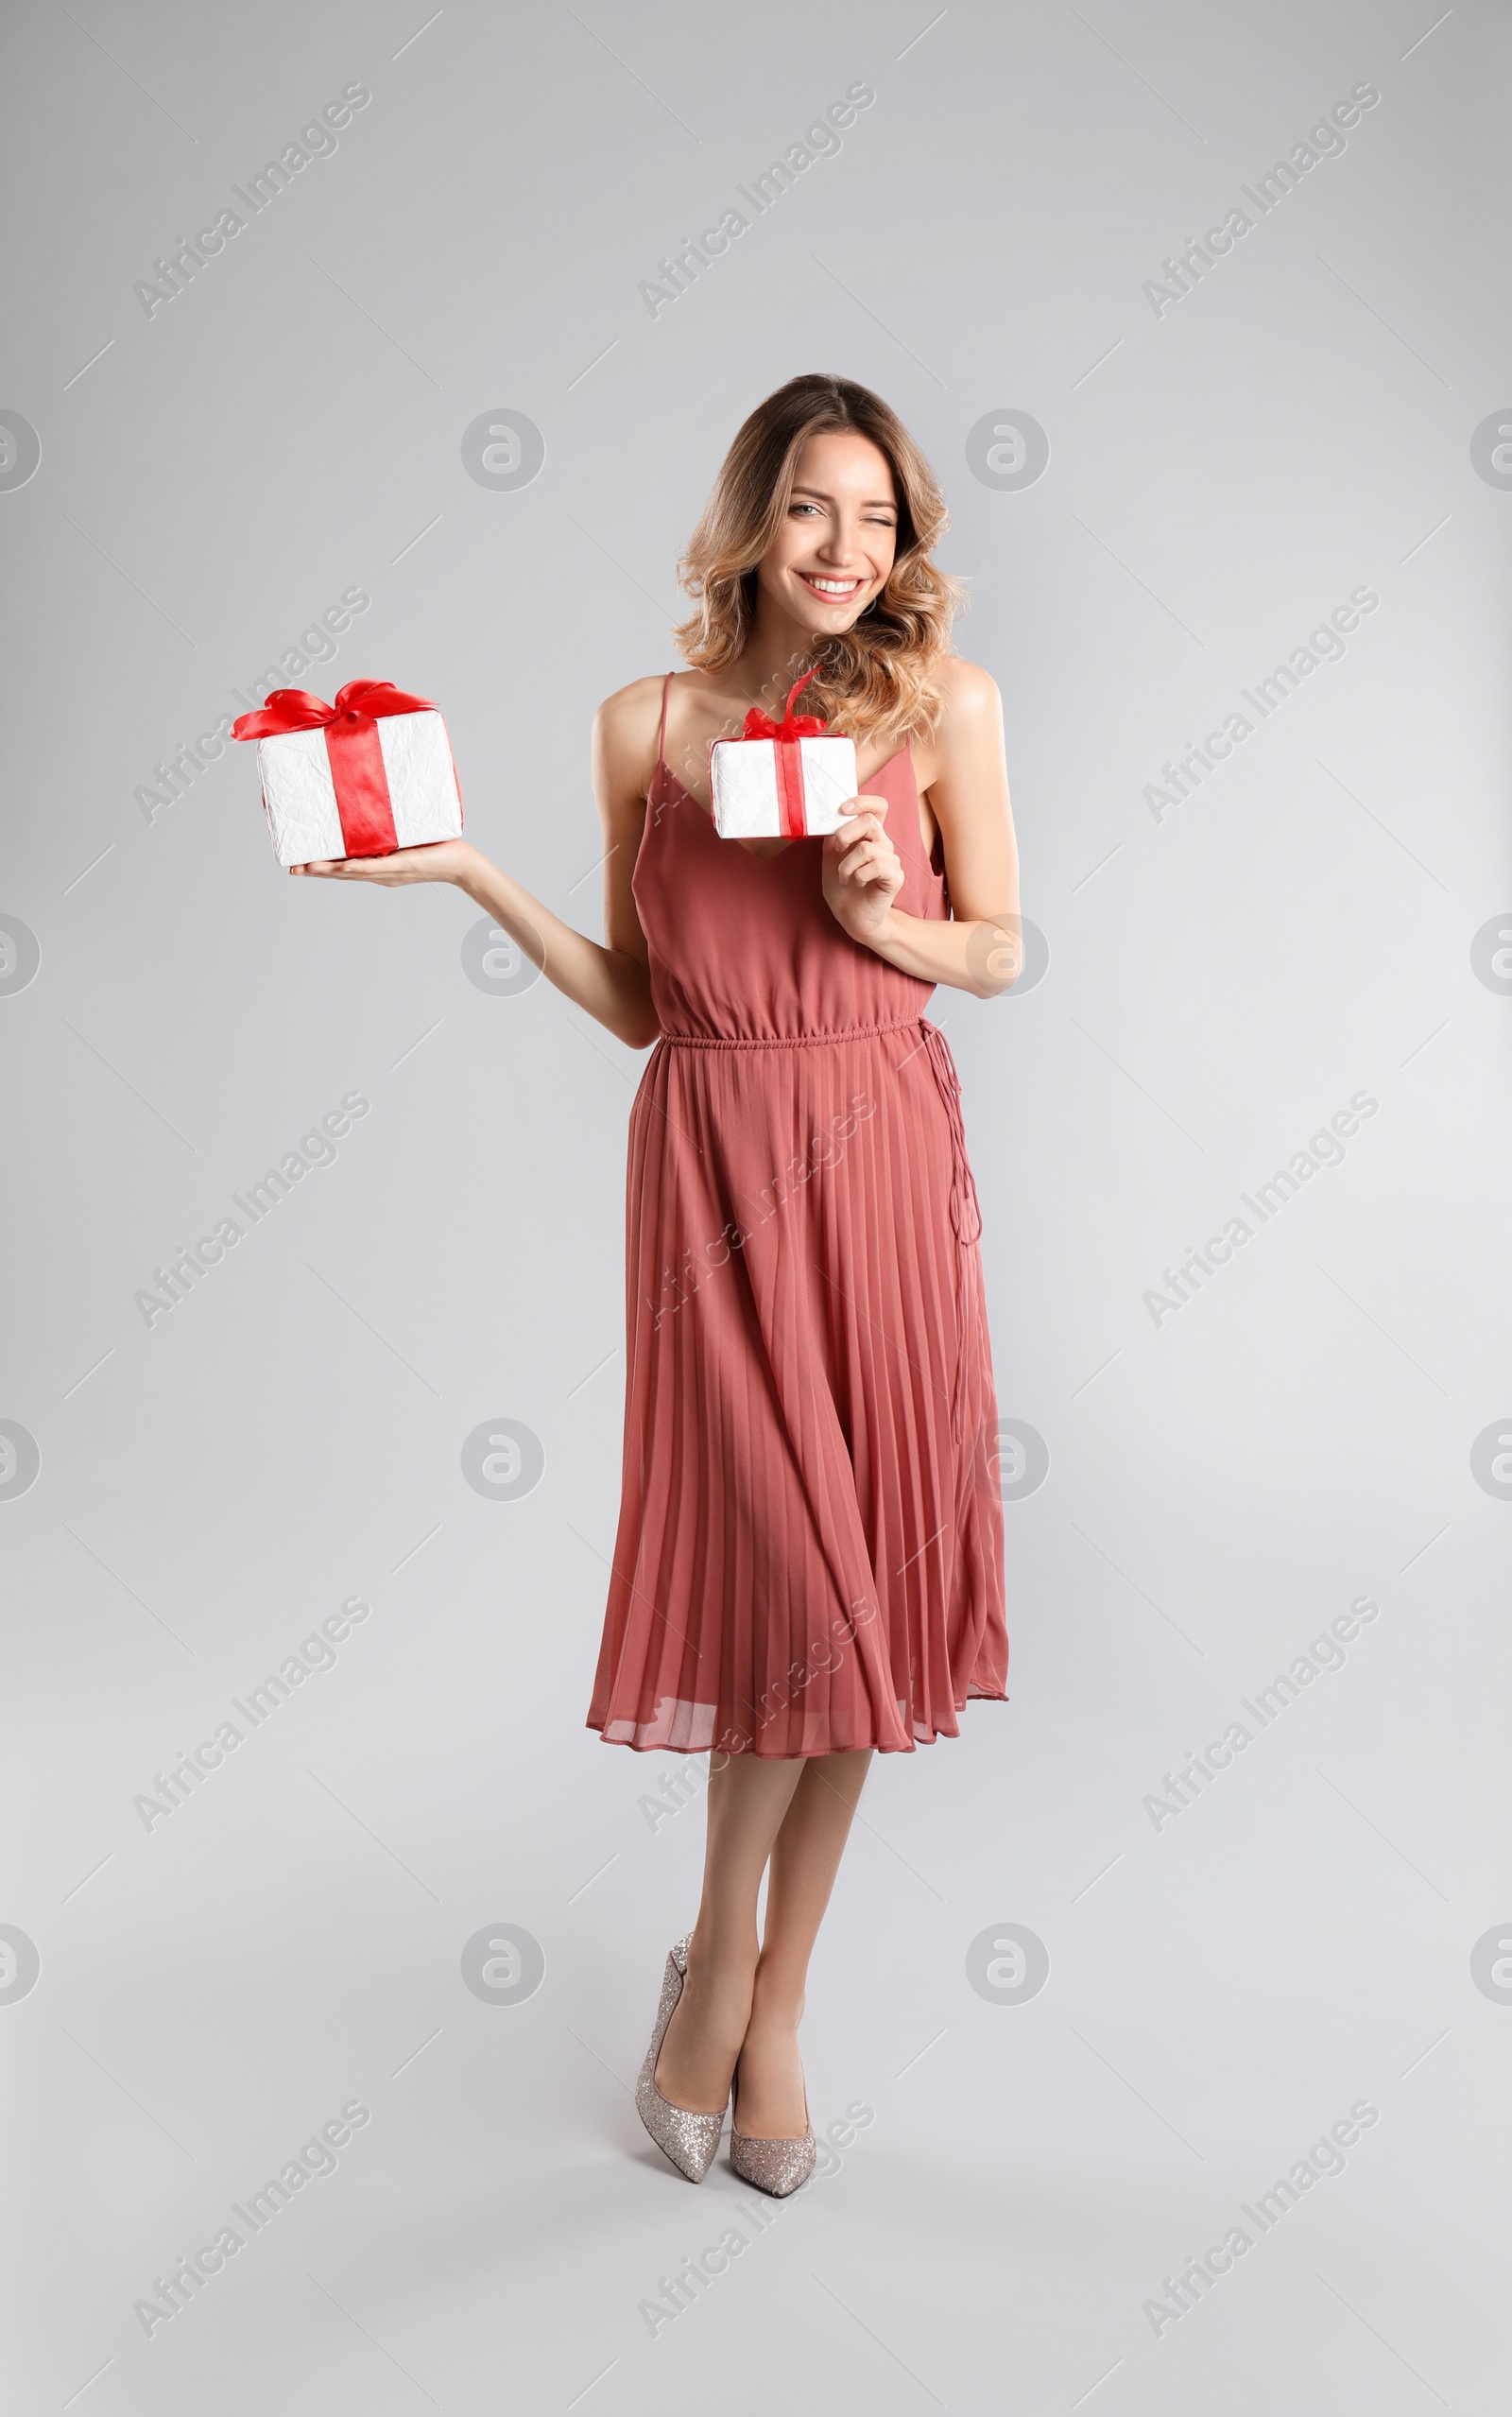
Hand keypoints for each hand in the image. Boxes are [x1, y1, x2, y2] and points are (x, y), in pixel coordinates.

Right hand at [290, 838, 475, 886]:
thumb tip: (370, 795)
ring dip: (329, 870)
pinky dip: (360, 867)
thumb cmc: (434, 847)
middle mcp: (378, 872)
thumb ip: (386, 821)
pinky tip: (344, 866)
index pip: (342, 866)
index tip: (297, 861)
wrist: (460, 863)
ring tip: (307, 867)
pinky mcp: (403, 866)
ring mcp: (389, 871)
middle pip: (340, 873)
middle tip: (291, 868)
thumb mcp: (403, 832)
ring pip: (352, 873)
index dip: (320, 864)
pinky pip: (377, 866)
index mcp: (375, 864)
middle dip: (315, 871)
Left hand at [821, 796, 904, 948]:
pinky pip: (877, 866)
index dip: (862, 801)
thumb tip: (829, 816)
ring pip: (868, 848)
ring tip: (843, 877)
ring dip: (847, 865)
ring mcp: (891, 860)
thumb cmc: (843, 889)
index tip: (842, 809)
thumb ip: (833, 836)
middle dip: (845, 834)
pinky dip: (859, 875)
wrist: (852, 918)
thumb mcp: (831, 857)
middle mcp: (883, 844)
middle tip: (836, 850)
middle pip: (870, 821)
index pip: (878, 806)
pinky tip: (856, 883)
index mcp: (869, 836)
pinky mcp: (895, 877)